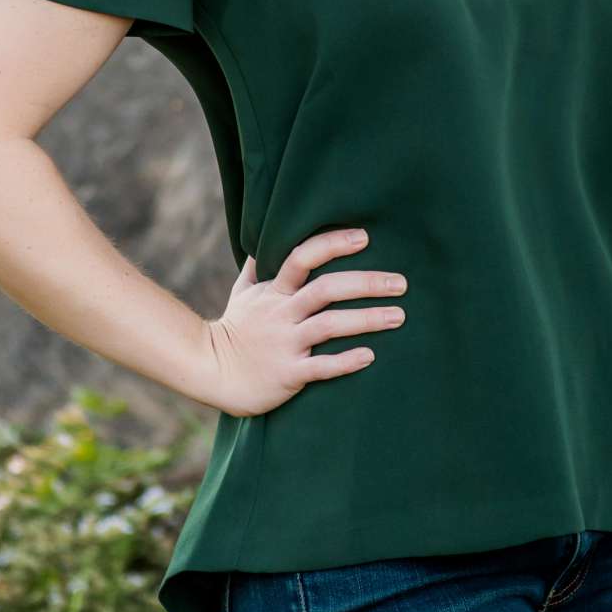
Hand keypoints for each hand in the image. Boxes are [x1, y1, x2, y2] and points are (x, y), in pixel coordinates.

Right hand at [201, 227, 407, 416]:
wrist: (210, 373)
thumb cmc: (234, 330)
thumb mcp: (242, 293)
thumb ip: (258, 267)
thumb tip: (266, 241)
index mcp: (274, 292)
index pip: (302, 257)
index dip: (333, 244)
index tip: (364, 237)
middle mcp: (281, 314)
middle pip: (326, 289)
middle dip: (366, 283)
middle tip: (401, 283)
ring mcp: (285, 344)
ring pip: (330, 325)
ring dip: (367, 319)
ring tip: (399, 316)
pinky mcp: (288, 374)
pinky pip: (321, 367)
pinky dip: (346, 361)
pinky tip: (370, 356)